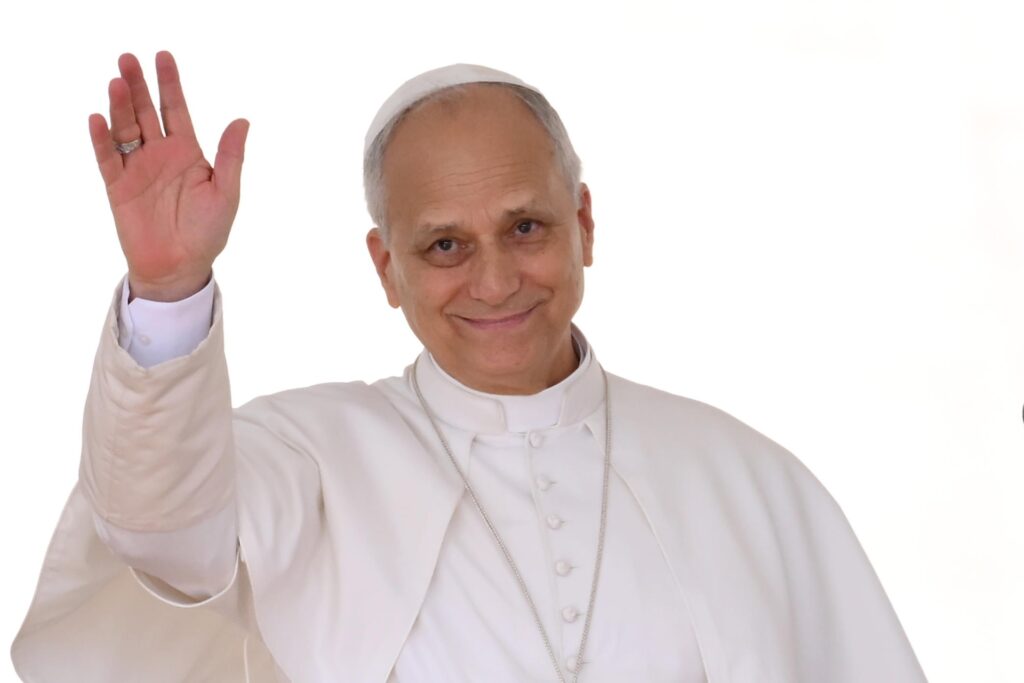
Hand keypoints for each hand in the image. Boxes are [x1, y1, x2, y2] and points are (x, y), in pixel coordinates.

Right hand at [88, 51, 248, 300]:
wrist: (180, 267)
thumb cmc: (208, 233)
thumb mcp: (226, 193)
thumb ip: (231, 157)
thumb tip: (242, 120)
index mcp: (187, 152)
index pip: (175, 109)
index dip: (170, 84)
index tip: (163, 56)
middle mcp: (160, 154)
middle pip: (145, 111)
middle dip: (138, 85)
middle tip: (129, 58)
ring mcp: (137, 168)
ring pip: (125, 129)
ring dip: (119, 106)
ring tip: (117, 82)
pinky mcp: (117, 186)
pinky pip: (107, 158)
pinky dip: (101, 139)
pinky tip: (98, 119)